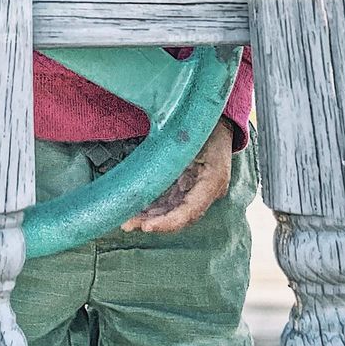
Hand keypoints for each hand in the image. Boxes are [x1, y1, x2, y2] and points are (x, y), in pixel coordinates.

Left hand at [119, 118, 232, 234]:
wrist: (217, 119)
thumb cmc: (206, 123)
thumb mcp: (193, 133)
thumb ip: (174, 149)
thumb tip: (147, 159)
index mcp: (213, 180)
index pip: (190, 211)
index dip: (168, 222)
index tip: (148, 226)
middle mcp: (207, 191)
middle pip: (179, 215)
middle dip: (154, 222)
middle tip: (128, 224)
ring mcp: (197, 190)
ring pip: (172, 211)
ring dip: (150, 218)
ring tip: (127, 221)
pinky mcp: (187, 186)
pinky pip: (169, 202)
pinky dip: (153, 208)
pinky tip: (135, 210)